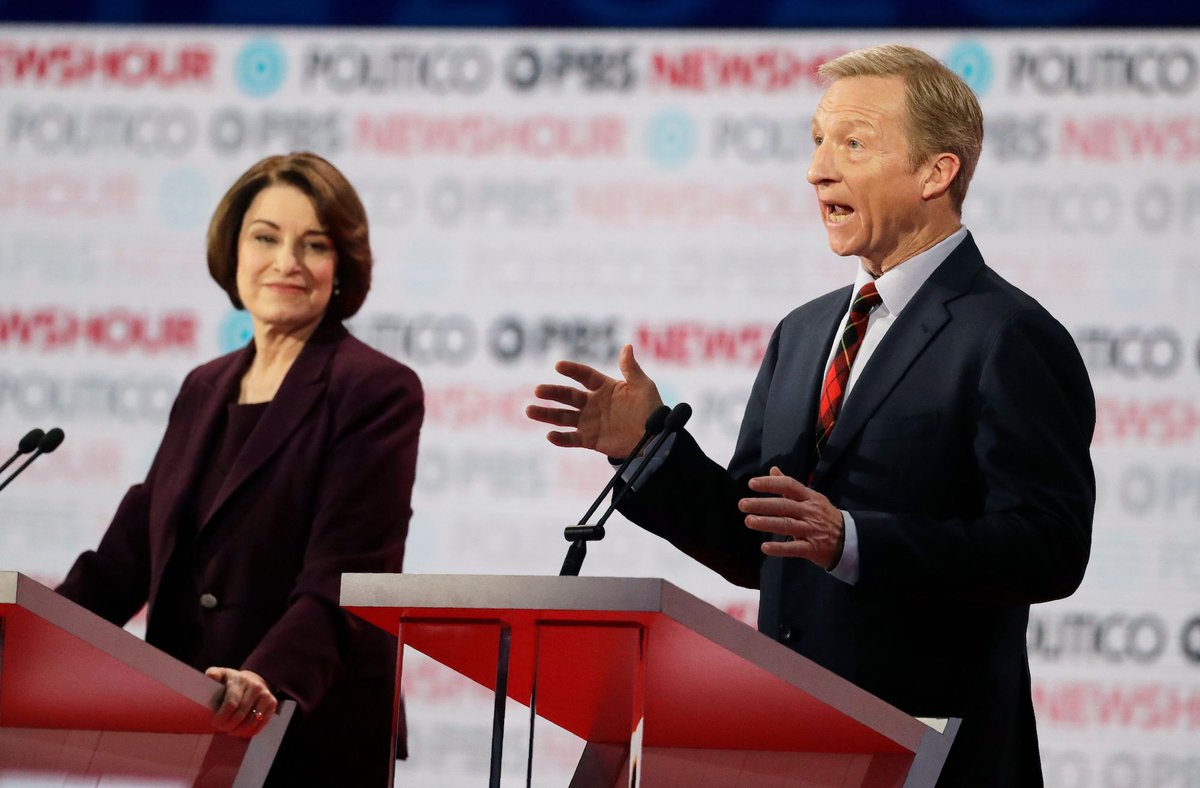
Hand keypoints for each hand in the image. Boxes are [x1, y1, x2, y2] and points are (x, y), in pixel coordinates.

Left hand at [206, 667, 276, 737]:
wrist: (255, 679)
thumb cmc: (233, 681)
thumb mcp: (222, 675)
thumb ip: (213, 674)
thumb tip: (209, 676)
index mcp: (241, 681)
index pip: (231, 703)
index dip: (222, 716)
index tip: (215, 722)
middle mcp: (255, 687)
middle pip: (240, 715)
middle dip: (228, 725)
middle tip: (221, 727)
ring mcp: (266, 695)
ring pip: (251, 722)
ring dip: (238, 730)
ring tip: (230, 730)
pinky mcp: (272, 703)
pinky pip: (260, 724)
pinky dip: (249, 731)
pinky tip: (240, 731)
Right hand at [526, 344, 663, 458]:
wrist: (654, 438)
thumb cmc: (651, 409)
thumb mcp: (643, 387)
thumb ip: (631, 369)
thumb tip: (627, 346)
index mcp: (604, 387)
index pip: (584, 376)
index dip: (572, 370)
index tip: (558, 365)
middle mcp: (593, 403)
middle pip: (568, 396)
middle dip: (552, 392)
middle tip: (538, 390)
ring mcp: (589, 422)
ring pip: (563, 417)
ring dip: (546, 414)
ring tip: (530, 410)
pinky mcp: (590, 439)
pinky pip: (572, 439)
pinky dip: (561, 438)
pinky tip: (550, 435)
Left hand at [740, 467, 845, 569]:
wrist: (850, 540)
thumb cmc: (824, 517)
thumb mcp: (811, 498)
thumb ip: (790, 487)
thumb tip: (773, 470)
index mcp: (810, 497)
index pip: (789, 486)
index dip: (770, 483)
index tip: (752, 483)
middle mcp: (811, 512)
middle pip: (784, 506)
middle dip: (762, 504)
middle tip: (742, 504)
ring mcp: (813, 530)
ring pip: (787, 525)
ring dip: (767, 523)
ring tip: (749, 521)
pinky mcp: (814, 548)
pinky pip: (795, 548)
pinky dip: (780, 548)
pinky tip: (765, 547)